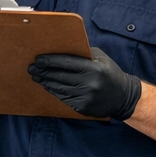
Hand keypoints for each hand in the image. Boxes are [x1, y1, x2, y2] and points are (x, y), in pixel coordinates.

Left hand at [28, 47, 142, 120]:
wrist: (123, 97)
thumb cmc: (110, 74)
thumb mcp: (101, 59)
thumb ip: (83, 53)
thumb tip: (62, 48)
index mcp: (94, 68)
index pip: (67, 63)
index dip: (50, 61)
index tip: (38, 59)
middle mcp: (89, 83)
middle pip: (60, 77)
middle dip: (43, 72)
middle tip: (32, 68)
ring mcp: (85, 97)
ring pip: (59, 88)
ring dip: (45, 82)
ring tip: (36, 76)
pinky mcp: (82, 108)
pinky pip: (64, 98)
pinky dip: (53, 91)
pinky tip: (47, 86)